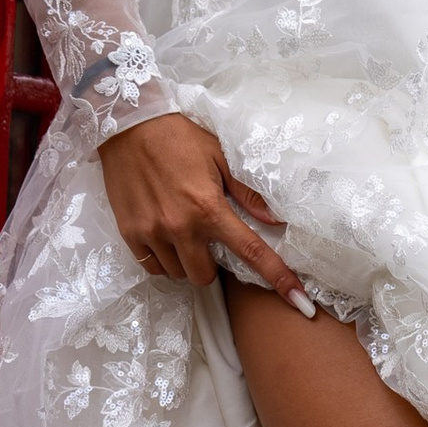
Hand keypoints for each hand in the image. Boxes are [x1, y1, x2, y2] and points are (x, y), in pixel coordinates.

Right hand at [100, 112, 315, 311]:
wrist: (128, 125)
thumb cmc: (178, 137)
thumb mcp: (220, 156)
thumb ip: (247, 192)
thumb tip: (276, 219)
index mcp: (208, 207)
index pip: (250, 251)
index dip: (277, 277)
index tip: (298, 301)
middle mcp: (180, 226)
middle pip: (204, 276)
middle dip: (211, 265)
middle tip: (207, 239)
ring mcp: (152, 233)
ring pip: (177, 274)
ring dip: (186, 262)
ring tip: (183, 233)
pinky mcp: (130, 233)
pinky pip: (152, 267)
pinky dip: (163, 260)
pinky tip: (165, 237)